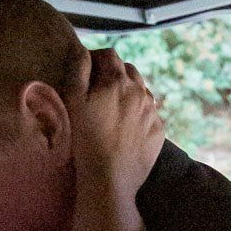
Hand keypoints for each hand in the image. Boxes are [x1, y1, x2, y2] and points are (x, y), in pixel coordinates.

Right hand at [65, 47, 164, 199]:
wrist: (109, 181)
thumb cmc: (84, 142)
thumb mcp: (72, 103)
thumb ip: (78, 71)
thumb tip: (82, 50)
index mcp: (116, 81)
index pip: (109, 55)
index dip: (95, 60)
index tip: (86, 72)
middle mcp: (139, 91)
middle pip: (128, 69)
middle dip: (114, 74)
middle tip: (98, 92)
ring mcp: (152, 111)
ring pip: (141, 90)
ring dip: (128, 93)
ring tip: (112, 111)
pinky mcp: (158, 130)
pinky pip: (149, 113)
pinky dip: (138, 114)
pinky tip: (124, 129)